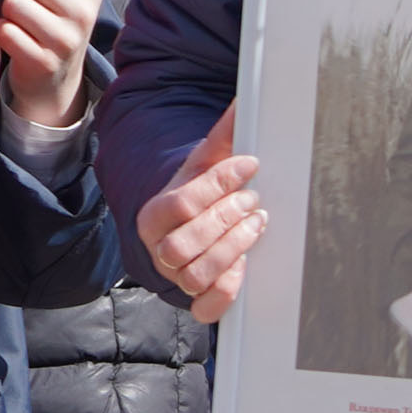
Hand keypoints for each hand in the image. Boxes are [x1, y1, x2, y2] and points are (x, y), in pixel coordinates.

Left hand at [0, 0, 102, 126]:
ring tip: (24, 24)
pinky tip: (17, 40)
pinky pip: (4, 30)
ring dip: (8, 12)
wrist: (57, 78)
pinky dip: (2, 32)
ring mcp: (65, 39)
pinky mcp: (43, 61)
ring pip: (13, 3)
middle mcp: (83, 12)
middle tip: (26, 4)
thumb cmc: (51, 24)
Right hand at [136, 111, 265, 320]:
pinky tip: (246, 266)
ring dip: (232, 248)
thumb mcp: (207, 164)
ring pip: (195, 274)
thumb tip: (244, 103)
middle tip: (253, 200)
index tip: (250, 165)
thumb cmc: (201, 195)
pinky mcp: (199, 302)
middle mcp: (159, 249)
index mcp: (154, 215)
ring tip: (257, 223)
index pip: (179, 204)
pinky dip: (229, 291)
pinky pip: (208, 309)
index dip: (218, 184)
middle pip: (182, 244)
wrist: (193, 229)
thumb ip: (223, 137)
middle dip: (225, 219)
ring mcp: (176, 278)